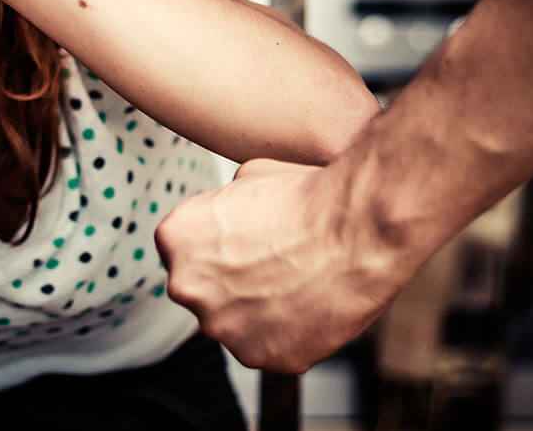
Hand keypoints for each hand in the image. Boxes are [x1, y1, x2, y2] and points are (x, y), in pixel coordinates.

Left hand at [156, 159, 418, 372]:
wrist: (357, 230)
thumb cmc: (309, 199)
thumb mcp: (249, 175)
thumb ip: (223, 204)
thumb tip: (229, 213)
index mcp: (175, 238)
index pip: (185, 250)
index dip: (219, 246)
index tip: (246, 242)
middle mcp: (187, 287)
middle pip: (205, 290)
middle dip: (233, 281)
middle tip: (274, 263)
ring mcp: (223, 328)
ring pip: (236, 323)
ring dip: (259, 310)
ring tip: (299, 283)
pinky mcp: (262, 357)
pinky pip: (270, 348)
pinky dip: (289, 333)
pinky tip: (311, 305)